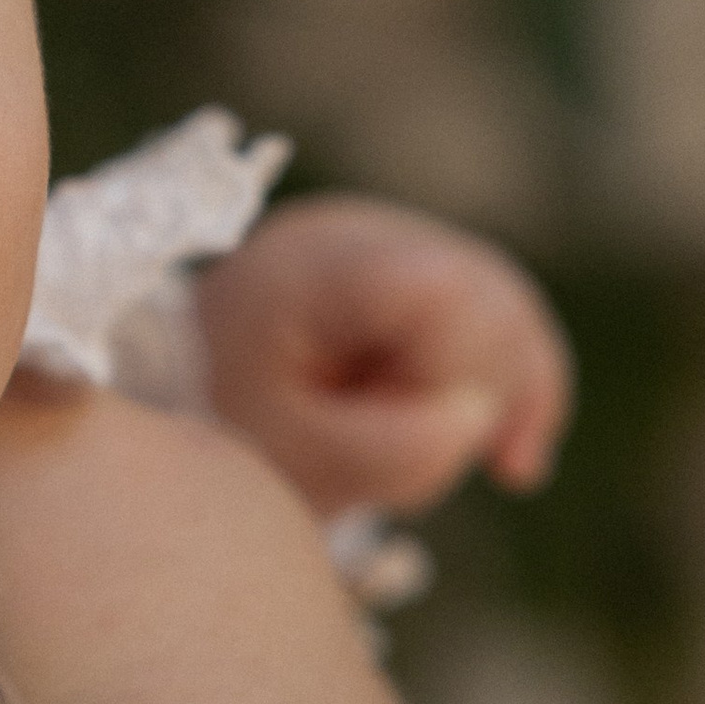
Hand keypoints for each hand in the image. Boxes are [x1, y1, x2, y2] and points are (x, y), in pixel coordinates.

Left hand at [196, 198, 571, 518]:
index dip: (458, 371)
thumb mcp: (284, 459)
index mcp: (314, 265)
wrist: (187, 403)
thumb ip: (376, 449)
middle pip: (485, 295)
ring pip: (507, 309)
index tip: (423, 437)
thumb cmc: (226, 428)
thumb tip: (471, 417)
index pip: (439, 290)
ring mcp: (400, 249)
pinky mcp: (427, 281)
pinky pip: (506, 323)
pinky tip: (513, 468)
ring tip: (464, 467)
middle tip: (411, 462)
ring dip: (498, 401)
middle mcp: (364, 234)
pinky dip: (517, 393)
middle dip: (477, 394)